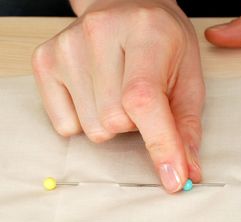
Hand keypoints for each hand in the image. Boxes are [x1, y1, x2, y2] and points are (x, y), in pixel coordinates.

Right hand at [32, 0, 203, 192]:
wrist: (127, 6)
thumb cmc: (163, 44)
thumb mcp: (188, 79)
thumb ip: (187, 127)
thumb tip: (187, 172)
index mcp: (147, 33)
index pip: (144, 99)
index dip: (160, 144)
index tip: (174, 178)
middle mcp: (101, 32)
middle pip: (115, 121)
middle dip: (136, 125)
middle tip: (142, 98)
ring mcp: (67, 46)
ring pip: (92, 128)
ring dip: (112, 123)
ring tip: (119, 90)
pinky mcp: (45, 60)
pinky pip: (65, 126)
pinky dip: (85, 121)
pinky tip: (96, 92)